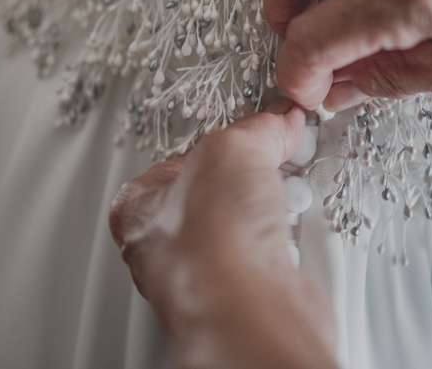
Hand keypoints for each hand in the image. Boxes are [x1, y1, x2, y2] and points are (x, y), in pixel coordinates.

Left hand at [109, 101, 337, 368]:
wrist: (250, 308)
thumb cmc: (211, 243)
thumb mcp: (233, 148)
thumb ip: (257, 130)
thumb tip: (277, 122)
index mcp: (138, 208)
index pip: (178, 159)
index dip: (221, 140)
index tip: (253, 127)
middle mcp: (166, 247)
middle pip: (218, 191)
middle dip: (252, 176)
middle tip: (273, 161)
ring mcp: (209, 274)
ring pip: (249, 225)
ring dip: (274, 208)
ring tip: (284, 198)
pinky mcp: (250, 295)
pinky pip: (276, 253)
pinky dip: (292, 240)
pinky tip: (293, 234)